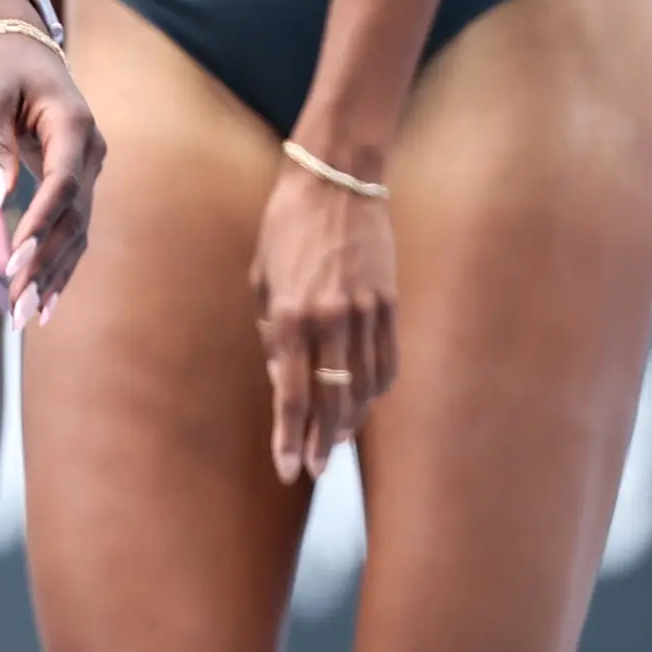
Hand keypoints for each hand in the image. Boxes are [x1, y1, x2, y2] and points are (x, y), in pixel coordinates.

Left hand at [0, 5, 101, 327]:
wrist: (22, 47)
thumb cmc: (1, 66)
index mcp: (74, 126)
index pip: (63, 184)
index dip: (41, 223)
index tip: (15, 257)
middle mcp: (92, 153)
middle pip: (73, 218)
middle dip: (46, 263)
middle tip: (17, 304)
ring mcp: (89, 171)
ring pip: (76, 232)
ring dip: (53, 274)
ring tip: (28, 315)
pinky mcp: (76, 184)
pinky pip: (72, 230)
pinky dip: (59, 265)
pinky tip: (44, 302)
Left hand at [252, 163, 397, 483]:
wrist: (336, 182)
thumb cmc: (287, 227)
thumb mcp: (262, 277)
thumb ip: (268, 330)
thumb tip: (277, 375)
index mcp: (289, 315)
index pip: (290, 393)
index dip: (288, 435)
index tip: (287, 468)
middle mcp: (329, 320)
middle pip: (331, 400)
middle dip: (321, 441)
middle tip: (315, 469)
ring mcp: (365, 313)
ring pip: (364, 387)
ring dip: (350, 420)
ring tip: (335, 441)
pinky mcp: (390, 304)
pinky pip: (388, 361)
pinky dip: (377, 389)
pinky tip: (365, 402)